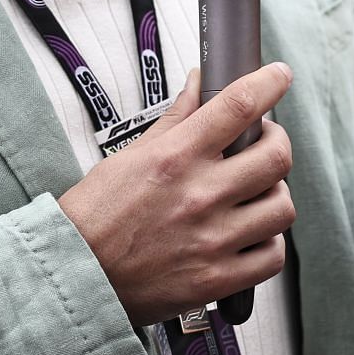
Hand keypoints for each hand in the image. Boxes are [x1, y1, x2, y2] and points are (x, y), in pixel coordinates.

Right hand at [59, 64, 296, 325]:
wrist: (71, 276)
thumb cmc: (94, 217)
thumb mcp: (129, 156)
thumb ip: (174, 120)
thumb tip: (199, 84)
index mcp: (176, 158)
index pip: (239, 105)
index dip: (269, 82)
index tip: (279, 76)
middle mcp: (199, 195)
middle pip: (277, 156)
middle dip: (277, 142)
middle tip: (264, 143)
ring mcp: (212, 240)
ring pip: (282, 206)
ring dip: (274, 194)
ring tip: (255, 194)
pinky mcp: (216, 279)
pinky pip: (272, 255)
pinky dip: (268, 242)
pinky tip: (250, 234)